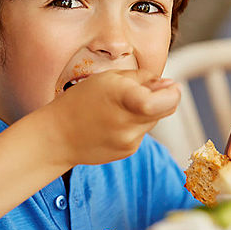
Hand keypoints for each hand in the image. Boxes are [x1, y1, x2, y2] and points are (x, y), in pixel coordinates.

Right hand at [40, 69, 180, 167]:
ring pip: (153, 121)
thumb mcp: (107, 78)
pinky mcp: (127, 151)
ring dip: (144, 112)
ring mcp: (130, 140)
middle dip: (162, 98)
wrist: (57, 136)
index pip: (169, 100)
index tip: (170, 85)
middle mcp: (131, 122)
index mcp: (126, 98)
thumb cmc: (79, 101)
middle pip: (166, 109)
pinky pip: (140, 133)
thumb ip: (141, 78)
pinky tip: (111, 123)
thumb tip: (167, 84)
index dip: (173, 91)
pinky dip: (132, 125)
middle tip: (143, 91)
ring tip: (117, 108)